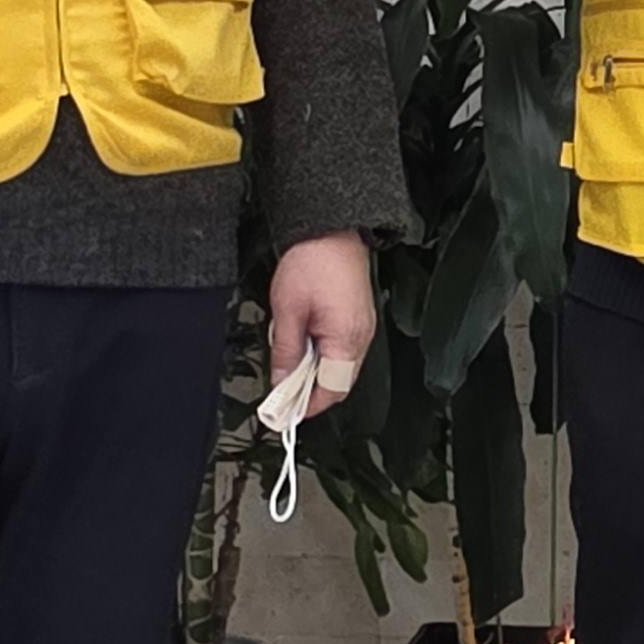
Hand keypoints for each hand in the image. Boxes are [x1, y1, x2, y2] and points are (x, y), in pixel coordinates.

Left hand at [266, 231, 374, 401]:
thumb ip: (285, 352)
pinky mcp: (358, 319)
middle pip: (338, 384)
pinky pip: (343, 351)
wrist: (331, 229)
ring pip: (340, 368)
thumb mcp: (287, 311)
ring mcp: (363, 329)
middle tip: (281, 396)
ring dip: (315, 374)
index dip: (307, 407)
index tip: (284, 414)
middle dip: (310, 393)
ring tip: (289, 368)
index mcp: (347, 340)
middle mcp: (361, 338)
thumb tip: (280, 384)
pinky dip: (323, 357)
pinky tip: (304, 348)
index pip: (330, 391)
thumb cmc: (313, 262)